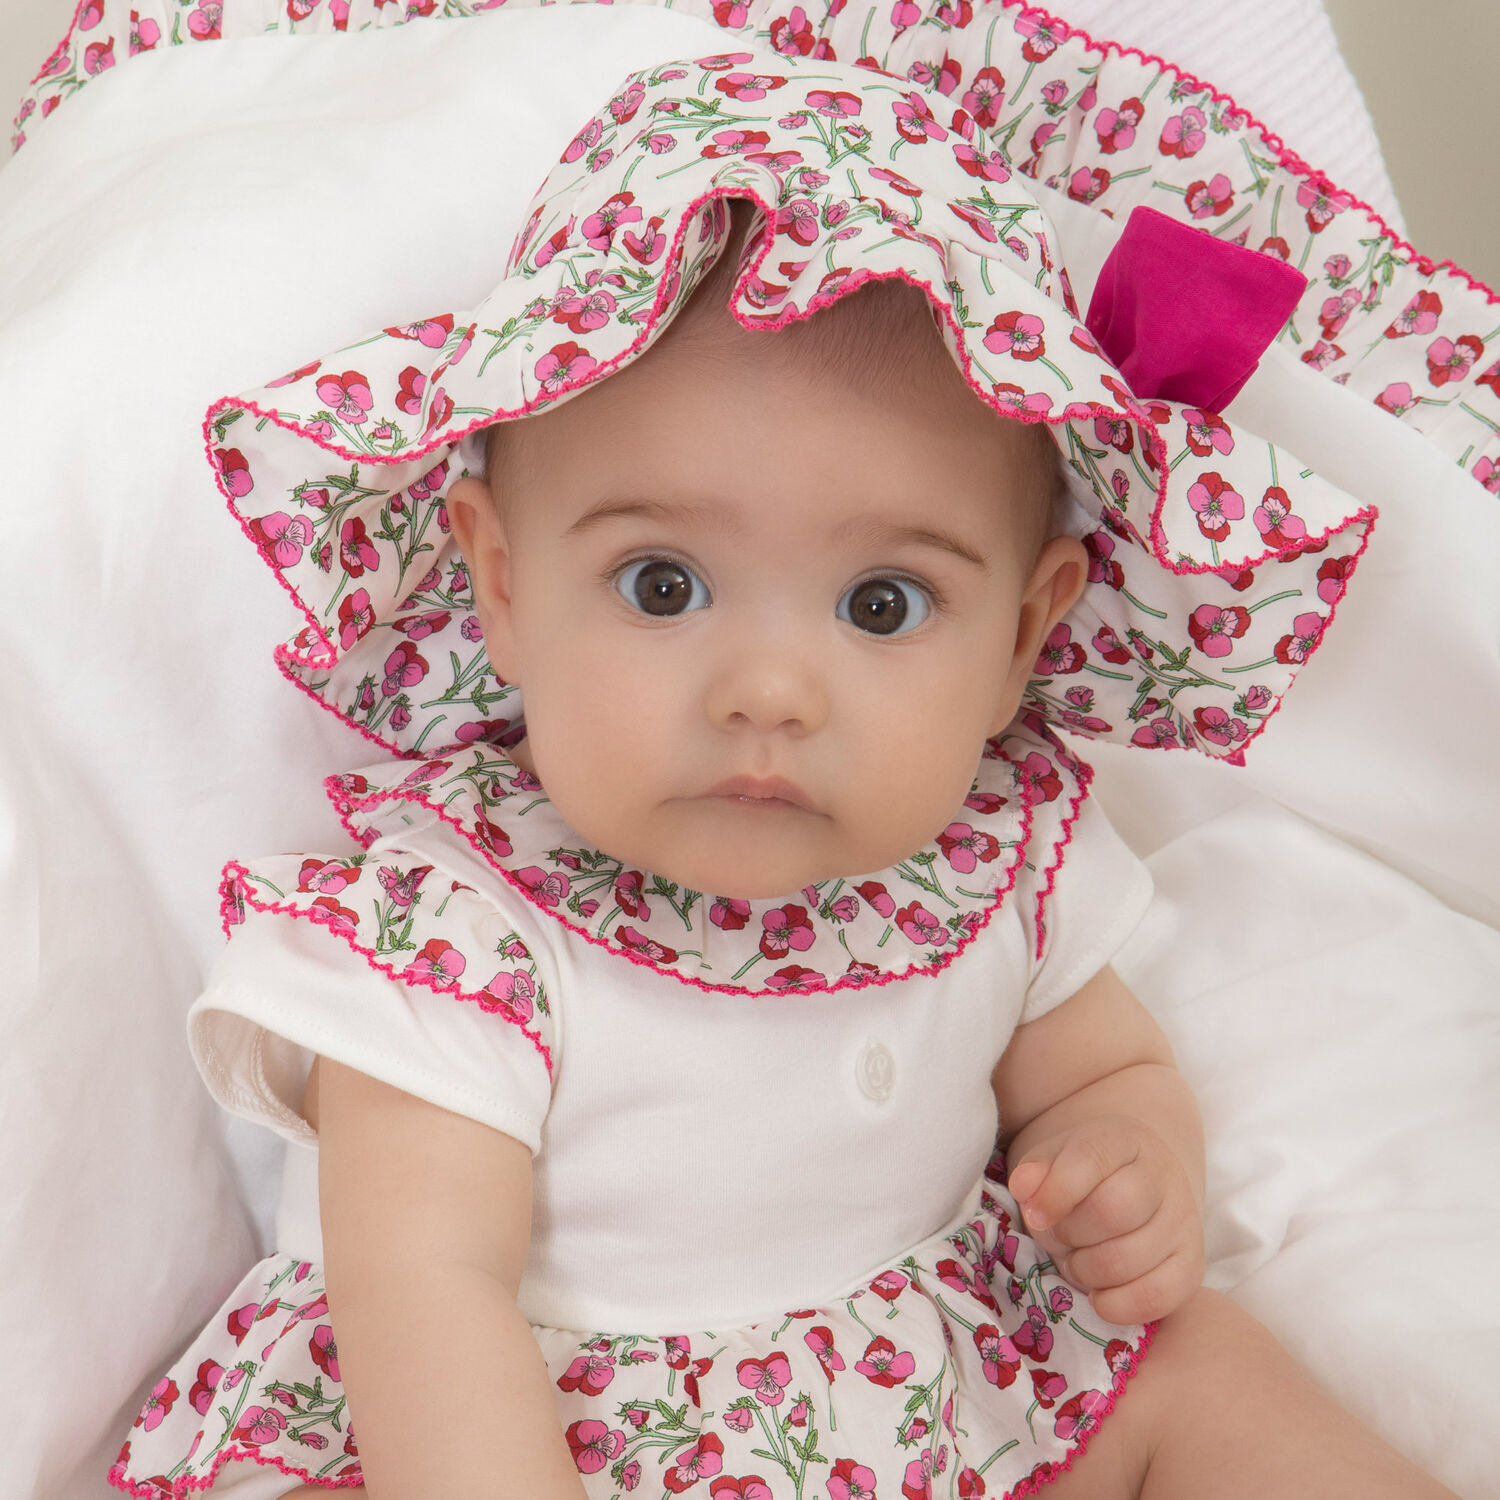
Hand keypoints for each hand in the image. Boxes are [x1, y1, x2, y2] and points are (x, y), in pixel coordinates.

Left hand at [1005, 1113, 1204, 1324]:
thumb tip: (1024, 1188)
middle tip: (1059, 1237)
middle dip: (1070, 1234)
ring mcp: (1183, 1222)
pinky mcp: (1192, 1266)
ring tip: (1077, 1260)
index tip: (1034, 1215)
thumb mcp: (1055, 1159)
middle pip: (1112, 1211)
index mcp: (1124, 1140)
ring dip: (1086, 1271)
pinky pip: (1157, 1296)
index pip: (1091, 1158)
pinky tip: (1099, 1294)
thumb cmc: (1085, 1178)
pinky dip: (1118, 1305)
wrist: (1137, 1188)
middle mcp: (1162, 1176)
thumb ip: (1036, 1171)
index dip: (1056, 1192)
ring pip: (1128, 1259)